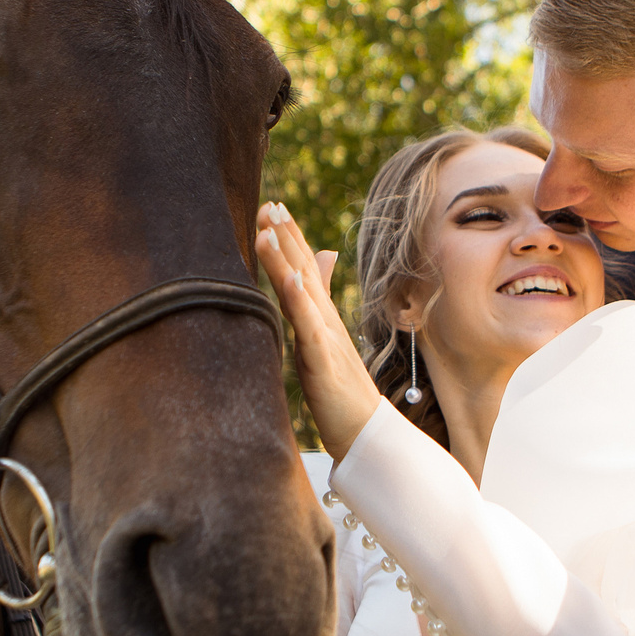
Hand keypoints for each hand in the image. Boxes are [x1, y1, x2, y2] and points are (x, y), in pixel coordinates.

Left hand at [254, 203, 381, 461]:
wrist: (365, 432)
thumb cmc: (343, 391)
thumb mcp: (326, 342)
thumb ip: (320, 305)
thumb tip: (323, 270)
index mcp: (321, 317)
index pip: (305, 268)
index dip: (290, 237)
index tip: (274, 206)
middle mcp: (323, 320)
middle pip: (304, 269)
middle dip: (287, 236)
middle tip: (272, 203)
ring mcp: (324, 338)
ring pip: (302, 291)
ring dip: (285, 258)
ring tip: (269, 228)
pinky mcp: (322, 360)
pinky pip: (309, 326)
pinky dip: (300, 301)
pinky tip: (292, 279)